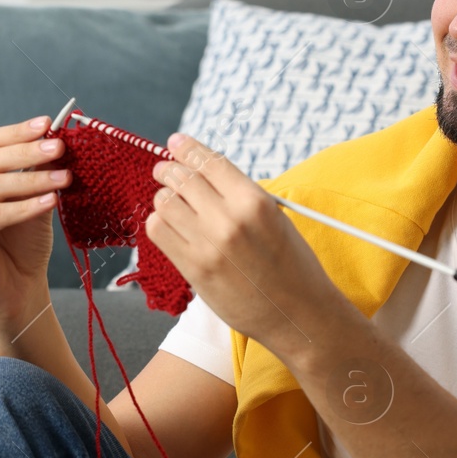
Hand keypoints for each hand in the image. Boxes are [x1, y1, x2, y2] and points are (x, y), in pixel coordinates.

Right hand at [0, 115, 68, 328]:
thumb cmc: (23, 244)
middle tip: (59, 147)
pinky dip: (26, 206)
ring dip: (33, 179)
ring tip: (65, 178)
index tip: (48, 123)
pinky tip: (51, 201)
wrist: (18, 289)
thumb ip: (37, 172)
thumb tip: (54, 140)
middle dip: (27, 152)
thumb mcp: (34, 199)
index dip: (17, 132)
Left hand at [146, 133, 353, 358]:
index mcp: (254, 201)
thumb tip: (204, 173)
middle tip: (165, 171)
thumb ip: (240, 195)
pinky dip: (160, 223)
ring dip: (164, 198)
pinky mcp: (194, 269)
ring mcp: (209, 245)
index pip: (208, 161)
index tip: (176, 143)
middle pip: (181, 178)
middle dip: (169, 170)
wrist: (297, 314)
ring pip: (164, 203)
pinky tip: (171, 226)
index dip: (187, 148)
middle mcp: (229, 219)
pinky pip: (159, 232)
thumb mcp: (275, 218)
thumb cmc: (291, 266)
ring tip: (172, 203)